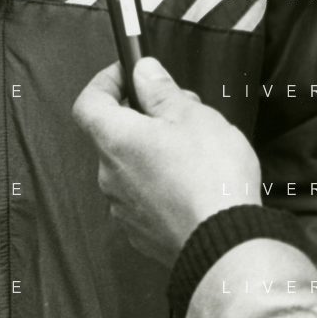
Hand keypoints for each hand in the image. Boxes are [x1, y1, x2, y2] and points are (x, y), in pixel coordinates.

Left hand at [72, 58, 261, 266]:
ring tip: (195, 147)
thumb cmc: (210, 179)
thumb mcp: (191, 116)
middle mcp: (110, 175)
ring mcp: (124, 207)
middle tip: (179, 109)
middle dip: (144, 116)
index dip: (105, 82)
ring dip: (154, 149)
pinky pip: (144, 195)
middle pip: (115, 133)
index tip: (127, 74)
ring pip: (131, 165)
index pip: (88, 102)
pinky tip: (192, 181)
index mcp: (115, 140)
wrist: (228, 245)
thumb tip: (143, 72)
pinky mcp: (142, 232)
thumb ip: (161, 91)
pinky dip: (162, 182)